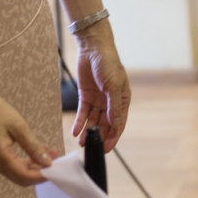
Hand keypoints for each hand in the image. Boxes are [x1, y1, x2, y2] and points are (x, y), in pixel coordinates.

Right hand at [0, 75, 54, 186]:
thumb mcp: (18, 126)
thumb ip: (33, 147)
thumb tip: (47, 163)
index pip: (24, 176)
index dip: (41, 175)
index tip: (56, 168)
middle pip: (20, 177)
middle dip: (39, 171)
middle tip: (55, 158)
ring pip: (16, 172)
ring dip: (33, 166)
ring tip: (49, 152)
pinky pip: (10, 165)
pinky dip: (24, 161)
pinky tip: (34, 151)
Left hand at [72, 24, 130, 151]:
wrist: (93, 48)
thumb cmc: (108, 64)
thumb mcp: (114, 86)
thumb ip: (114, 107)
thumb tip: (115, 126)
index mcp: (122, 100)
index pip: (118, 123)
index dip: (113, 136)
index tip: (106, 148)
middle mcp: (110, 102)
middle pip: (105, 124)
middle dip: (99, 136)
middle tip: (92, 148)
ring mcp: (98, 100)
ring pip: (93, 121)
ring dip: (88, 131)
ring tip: (82, 142)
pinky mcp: (86, 96)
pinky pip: (83, 113)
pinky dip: (79, 122)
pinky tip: (75, 131)